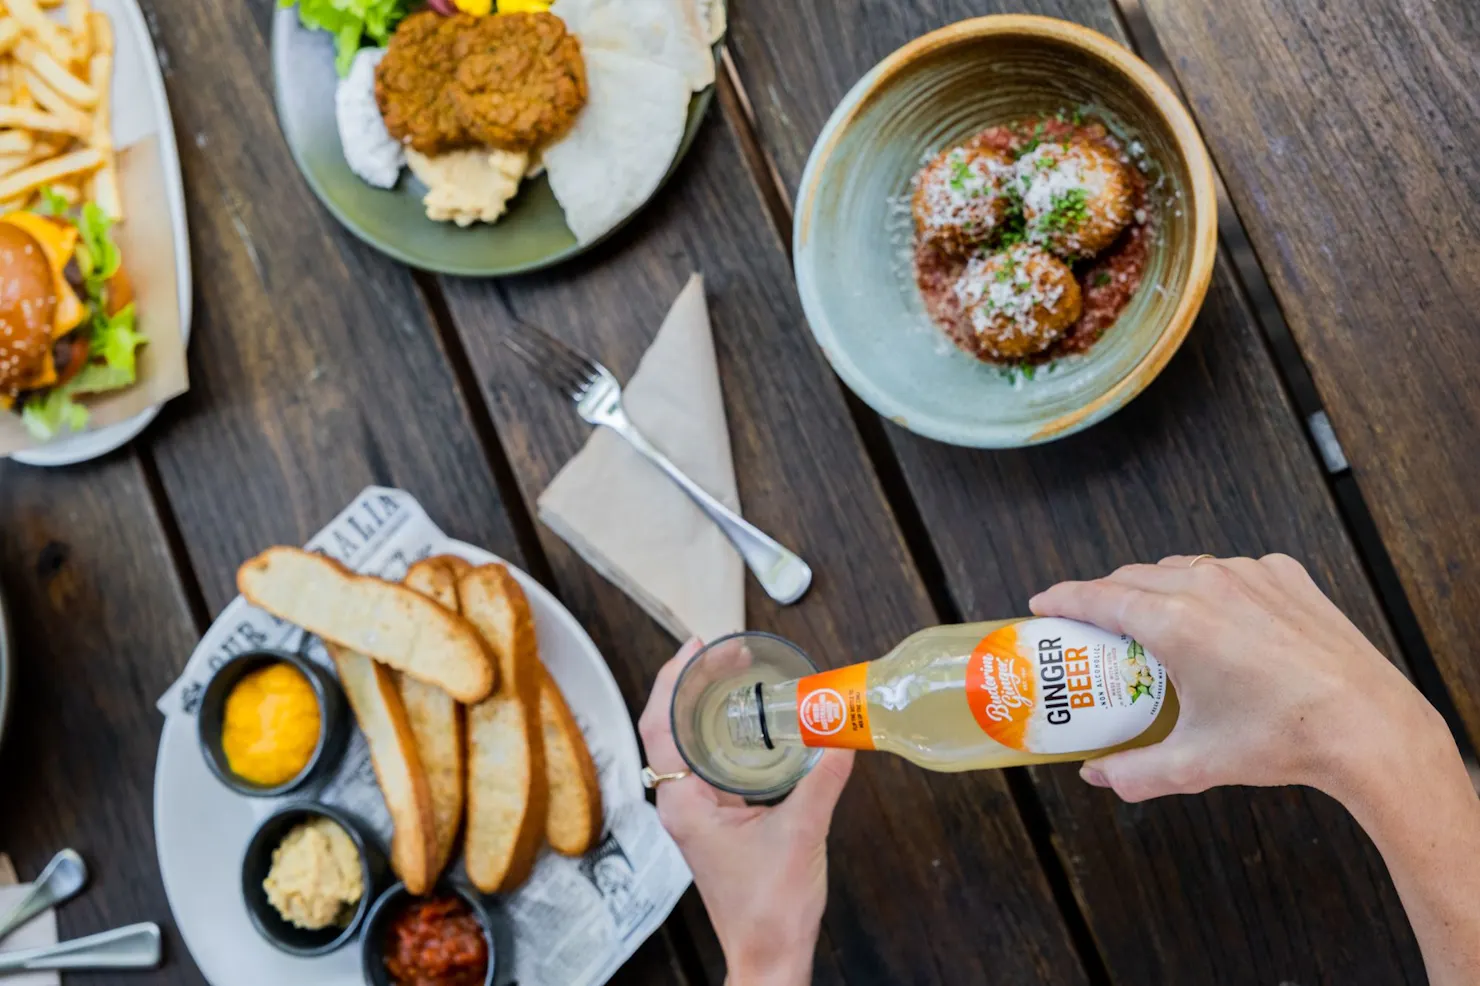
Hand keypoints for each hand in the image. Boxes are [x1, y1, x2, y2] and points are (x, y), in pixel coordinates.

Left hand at [639, 640, 853, 985]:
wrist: (769, 955)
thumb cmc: (771, 909)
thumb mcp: (802, 835)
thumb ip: (822, 781)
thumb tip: (841, 736)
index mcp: (684, 804)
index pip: (659, 725)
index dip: (672, 678)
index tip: (697, 647)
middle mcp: (681, 804)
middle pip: (669, 725)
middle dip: (692, 682)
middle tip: (725, 652)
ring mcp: (696, 812)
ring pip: (687, 743)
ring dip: (705, 705)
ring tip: (733, 673)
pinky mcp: (715, 820)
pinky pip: (709, 762)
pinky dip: (723, 732)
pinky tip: (749, 721)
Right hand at [1029, 553, 1445, 802]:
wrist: (1370, 726)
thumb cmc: (1285, 740)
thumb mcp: (1196, 763)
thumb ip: (1134, 771)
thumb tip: (1098, 775)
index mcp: (1176, 623)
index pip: (1098, 595)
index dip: (1063, 598)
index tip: (1043, 604)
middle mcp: (1208, 586)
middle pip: (1134, 577)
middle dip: (1105, 596)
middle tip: (1091, 626)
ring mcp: (1250, 574)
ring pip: (1181, 569)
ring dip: (1156, 589)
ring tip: (1152, 624)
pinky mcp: (1286, 576)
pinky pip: (1230, 571)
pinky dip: (1210, 589)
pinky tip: (1216, 622)